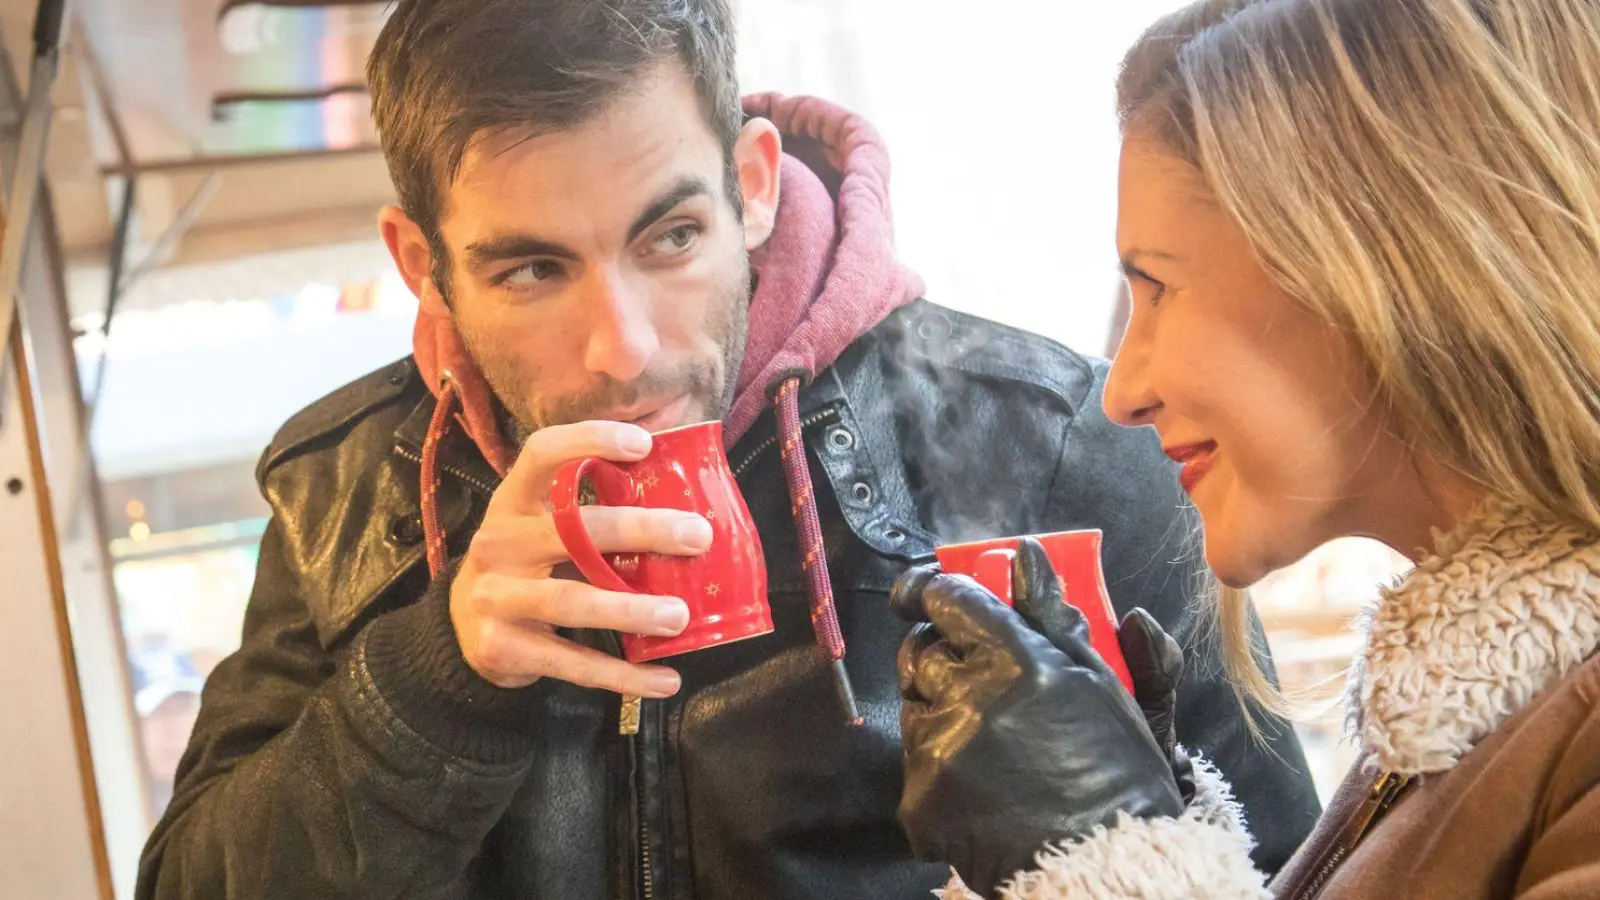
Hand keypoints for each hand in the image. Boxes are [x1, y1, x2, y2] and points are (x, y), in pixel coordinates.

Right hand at [450, 421, 710, 697]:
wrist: (462, 631)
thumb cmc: (525, 567)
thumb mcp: (539, 529)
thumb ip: (592, 516)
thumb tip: (685, 506)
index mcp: (512, 502)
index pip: (540, 453)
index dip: (588, 440)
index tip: (643, 443)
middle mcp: (499, 543)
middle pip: (571, 530)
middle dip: (640, 530)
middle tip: (697, 537)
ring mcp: (496, 597)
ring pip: (570, 601)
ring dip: (630, 610)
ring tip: (680, 616)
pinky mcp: (503, 648)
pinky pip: (571, 663)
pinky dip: (623, 675)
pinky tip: (666, 680)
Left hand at [892, 540, 1181, 896]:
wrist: (1102, 865)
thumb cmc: (1117, 774)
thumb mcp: (1103, 685)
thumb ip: (1058, 615)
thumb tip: (1026, 556)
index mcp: (1016, 661)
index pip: (949, 599)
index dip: (934, 589)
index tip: (933, 590)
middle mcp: (967, 698)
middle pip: (919, 648)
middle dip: (937, 650)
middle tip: (965, 665)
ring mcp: (938, 751)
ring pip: (912, 702)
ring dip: (938, 705)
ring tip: (986, 734)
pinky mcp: (919, 798)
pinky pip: (913, 761)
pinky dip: (938, 762)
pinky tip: (980, 780)